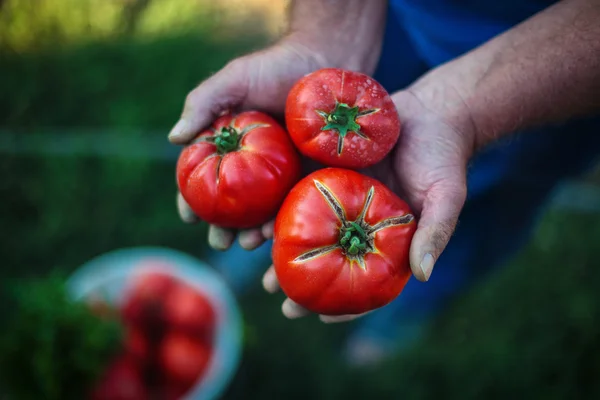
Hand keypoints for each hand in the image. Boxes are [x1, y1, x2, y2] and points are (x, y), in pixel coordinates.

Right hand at [169, 39, 331, 250]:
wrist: (328, 60)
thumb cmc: (276, 67)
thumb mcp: (235, 80)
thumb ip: (203, 103)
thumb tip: (175, 139)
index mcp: (232, 146)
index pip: (207, 177)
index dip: (194, 199)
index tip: (189, 217)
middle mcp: (256, 165)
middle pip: (235, 204)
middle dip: (224, 228)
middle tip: (220, 243)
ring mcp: (285, 174)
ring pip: (265, 212)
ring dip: (255, 232)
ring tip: (250, 243)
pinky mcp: (314, 176)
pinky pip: (298, 203)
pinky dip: (288, 220)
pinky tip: (282, 233)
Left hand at [262, 82, 475, 321]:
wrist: (431, 111)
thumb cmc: (444, 158)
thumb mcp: (447, 196)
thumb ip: (434, 233)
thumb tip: (422, 275)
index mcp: (386, 238)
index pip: (365, 280)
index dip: (346, 303)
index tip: (322, 317)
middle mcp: (358, 222)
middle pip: (328, 259)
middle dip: (302, 281)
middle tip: (278, 298)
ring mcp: (339, 196)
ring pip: (307, 229)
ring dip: (281, 247)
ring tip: (257, 263)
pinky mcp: (325, 168)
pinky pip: (299, 190)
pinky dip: (280, 207)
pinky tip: (261, 221)